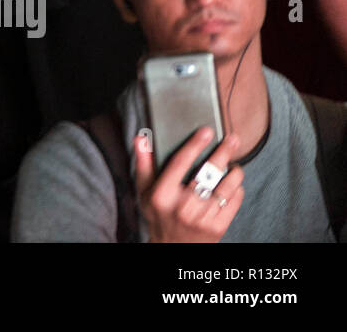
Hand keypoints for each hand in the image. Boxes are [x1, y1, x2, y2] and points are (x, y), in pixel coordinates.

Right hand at [135, 127, 243, 242]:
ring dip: (234, 171)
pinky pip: (234, 201)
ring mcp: (202, 217)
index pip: (181, 162)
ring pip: (226, 186)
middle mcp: (182, 206)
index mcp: (163, 194)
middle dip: (223, 152)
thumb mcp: (144, 191)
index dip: (195, 144)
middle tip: (232, 139)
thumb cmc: (158, 215)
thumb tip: (141, 139)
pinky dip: (237, 189)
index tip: (206, 131)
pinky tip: (233, 184)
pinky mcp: (218, 227)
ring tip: (234, 164)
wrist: (173, 247)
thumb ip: (143, 164)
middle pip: (208, 172)